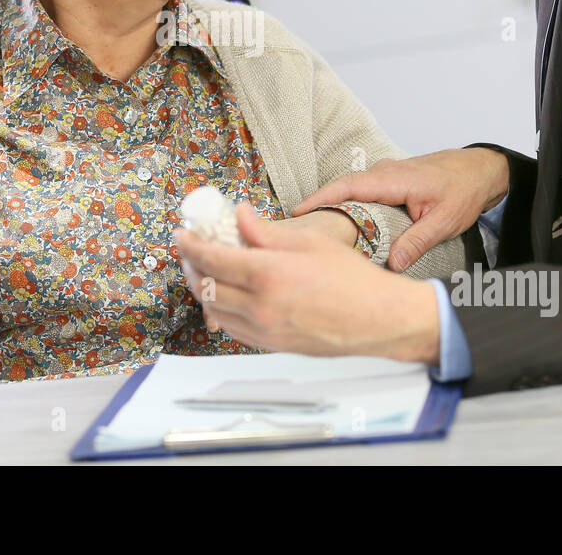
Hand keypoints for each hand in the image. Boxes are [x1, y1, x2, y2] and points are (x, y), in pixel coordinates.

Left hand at [175, 203, 439, 362]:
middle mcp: (260, 307)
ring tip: (207, 271)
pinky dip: (222, 309)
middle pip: (206, 286)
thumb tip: (240, 215)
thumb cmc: (353, 280)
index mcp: (268, 275)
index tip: (181, 235)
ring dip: (204, 289)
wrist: (379, 319)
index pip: (212, 259)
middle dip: (191, 266)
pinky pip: (232, 328)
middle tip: (191, 250)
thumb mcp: (309, 242)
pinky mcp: (271, 345)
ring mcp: (264, 330)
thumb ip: (267, 231)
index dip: (190, 245)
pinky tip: (229, 295)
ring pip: (215, 310)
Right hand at [293, 148, 508, 272]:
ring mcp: (385, 173)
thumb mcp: (445, 221)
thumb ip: (417, 242)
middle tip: (298, 229)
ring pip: (351, 189)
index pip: (349, 186)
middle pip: (342, 187)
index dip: (321, 198)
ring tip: (316, 230)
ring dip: (332, 205)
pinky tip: (344, 223)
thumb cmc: (465, 189)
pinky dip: (347, 204)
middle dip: (318, 205)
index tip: (298, 213)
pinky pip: (361, 190)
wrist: (480, 169)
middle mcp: (385, 171)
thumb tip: (392, 265)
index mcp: (394, 179)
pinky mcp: (388, 179)